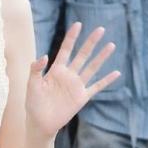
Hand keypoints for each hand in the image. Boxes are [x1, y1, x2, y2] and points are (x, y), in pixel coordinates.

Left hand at [25, 23, 120, 138]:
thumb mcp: (31, 85)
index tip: (78, 25)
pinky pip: (96, 87)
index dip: (72, 38)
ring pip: (92, 68)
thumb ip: (35, 69)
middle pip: (82, 55)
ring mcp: (76, 86)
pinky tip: (116, 73)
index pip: (66, 50)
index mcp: (55, 70)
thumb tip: (44, 55)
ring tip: (111, 45)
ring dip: (101, 57)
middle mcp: (68, 75)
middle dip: (91, 43)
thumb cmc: (33, 103)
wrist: (40, 123)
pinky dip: (106, 81)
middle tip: (101, 29)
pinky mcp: (82, 97)